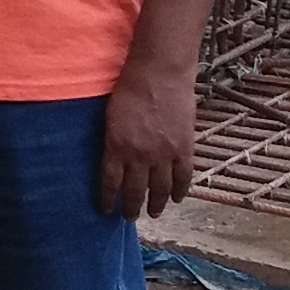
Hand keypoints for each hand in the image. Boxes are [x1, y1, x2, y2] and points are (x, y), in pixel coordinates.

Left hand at [97, 62, 197, 217]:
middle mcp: (139, 155)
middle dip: (131, 208)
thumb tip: (112, 157)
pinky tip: (178, 199)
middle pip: (135, 191)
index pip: (110, 183)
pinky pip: (184, 177)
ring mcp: (164, 154)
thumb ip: (111, 139)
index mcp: (116, 146)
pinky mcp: (184, 148)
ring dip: (157, 204)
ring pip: (161, 189)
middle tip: (129, 217)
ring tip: (153, 213)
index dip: (108, 199)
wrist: (159, 72)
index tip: (106, 210)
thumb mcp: (109, 114)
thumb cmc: (129, 86)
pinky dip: (181, 191)